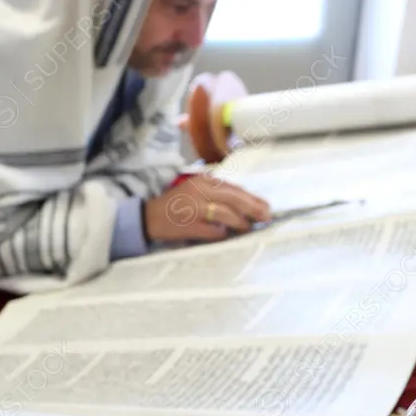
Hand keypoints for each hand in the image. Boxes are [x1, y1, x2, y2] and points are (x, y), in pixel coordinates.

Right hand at [144, 174, 270, 243]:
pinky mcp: (190, 226)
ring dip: (241, 223)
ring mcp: (194, 209)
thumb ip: (218, 194)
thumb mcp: (196, 190)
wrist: (149, 217)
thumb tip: (246, 204)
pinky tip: (227, 235)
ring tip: (247, 228)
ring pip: (226, 214)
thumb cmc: (177, 204)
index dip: (252, 198)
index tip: (266, 206)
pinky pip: (214, 231)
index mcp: (203, 180)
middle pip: (234, 199)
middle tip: (266, 217)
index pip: (234, 188)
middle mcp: (199, 191)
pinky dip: (223, 233)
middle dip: (253, 208)